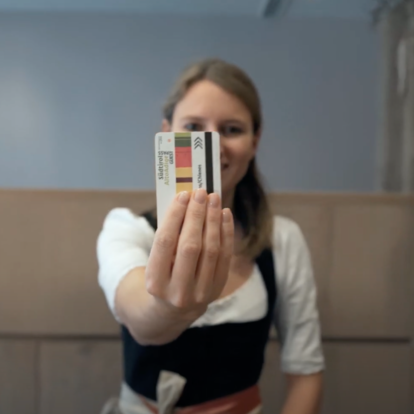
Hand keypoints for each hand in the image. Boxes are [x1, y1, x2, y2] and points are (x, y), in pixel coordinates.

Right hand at [145, 189, 233, 319]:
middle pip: (190, 246)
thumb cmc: (162, 276)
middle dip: (197, 215)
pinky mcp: (217, 289)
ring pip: (211, 250)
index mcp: (155, 281)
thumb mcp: (156, 262)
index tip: (183, 195)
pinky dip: (226, 233)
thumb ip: (169, 238)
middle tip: (201, 193)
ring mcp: (200, 292)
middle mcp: (178, 290)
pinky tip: (224, 214)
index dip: (175, 217)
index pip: (165, 242)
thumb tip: (187, 204)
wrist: (173, 310)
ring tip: (214, 199)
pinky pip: (225, 256)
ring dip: (213, 220)